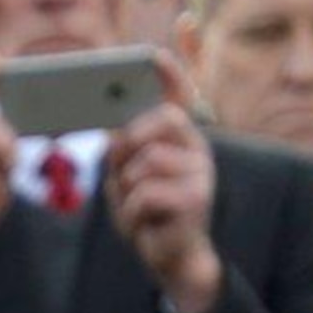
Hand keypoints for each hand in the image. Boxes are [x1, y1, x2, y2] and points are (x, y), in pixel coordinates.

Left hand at [106, 52, 221, 312]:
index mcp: (181, 139)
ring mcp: (201, 174)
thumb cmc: (148, 213)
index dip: (170, 72)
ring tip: (135, 209)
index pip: (180, 96)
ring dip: (127, 189)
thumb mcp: (128, 176)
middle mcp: (197, 150)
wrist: (172, 260)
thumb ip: (122, 150)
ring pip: (145, 162)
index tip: (153, 52)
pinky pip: (145, 194)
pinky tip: (142, 225)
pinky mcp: (195, 200)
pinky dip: (132, 213)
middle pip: (163, 118)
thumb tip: (112, 132)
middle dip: (132, 139)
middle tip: (120, 165)